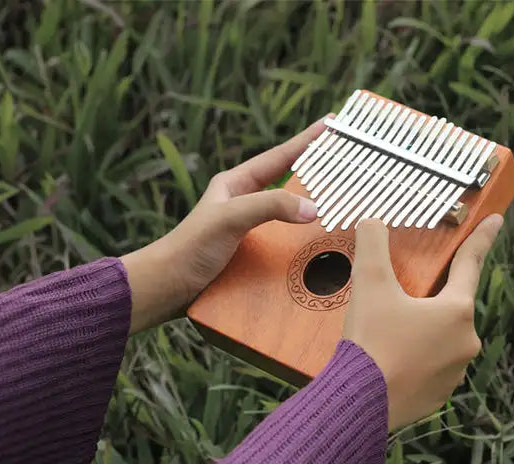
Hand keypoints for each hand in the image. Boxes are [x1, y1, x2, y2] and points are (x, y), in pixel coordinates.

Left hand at [121, 118, 327, 332]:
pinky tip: (320, 250)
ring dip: (312, 212)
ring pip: (289, 215)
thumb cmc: (189, 248)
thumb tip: (313, 208)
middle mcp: (244, 203)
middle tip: (346, 162)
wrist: (167, 289)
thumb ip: (269, 206)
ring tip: (342, 205)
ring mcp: (249, 230)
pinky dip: (303, 244)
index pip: (279, 157)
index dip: (305, 140)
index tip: (331, 123)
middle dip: (315, 172)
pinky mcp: (252, 255)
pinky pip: (285, 244)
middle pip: (288, 182)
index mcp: (236, 184)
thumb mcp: (229, 219)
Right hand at [343, 215, 502, 429]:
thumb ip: (373, 244)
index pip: (470, 264)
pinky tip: (389, 359)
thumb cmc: (371, 343)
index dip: (482, 238)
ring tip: (386, 335)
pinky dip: (414, 359)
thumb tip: (372, 221)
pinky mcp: (439, 395)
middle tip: (395, 301)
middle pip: (448, 305)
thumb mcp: (369, 284)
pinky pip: (430, 366)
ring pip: (439, 338)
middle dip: (426, 299)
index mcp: (456, 310)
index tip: (496, 220)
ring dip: (419, 332)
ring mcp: (456, 372)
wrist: (360, 404)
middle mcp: (466, 341)